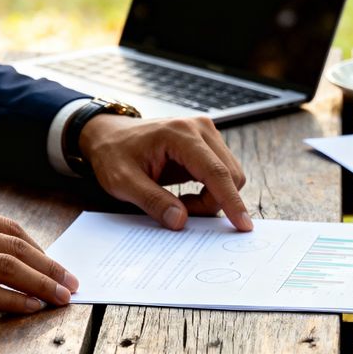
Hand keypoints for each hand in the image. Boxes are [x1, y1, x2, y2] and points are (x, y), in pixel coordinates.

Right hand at [0, 198, 79, 321]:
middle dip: (50, 268)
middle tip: (71, 284)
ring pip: (8, 269)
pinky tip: (31, 308)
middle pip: (16, 248)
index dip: (39, 250)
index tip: (56, 266)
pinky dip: (14, 300)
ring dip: (42, 285)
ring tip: (61, 298)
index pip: (8, 229)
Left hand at [79, 114, 252, 230]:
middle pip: (230, 175)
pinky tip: (188, 195)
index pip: (216, 172)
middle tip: (182, 213)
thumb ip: (152, 201)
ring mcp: (207, 134)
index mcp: (180, 134)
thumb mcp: (122, 182)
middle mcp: (200, 129)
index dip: (231, 201)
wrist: (109, 135)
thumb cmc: (113, 154)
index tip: (243, 225)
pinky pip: (224, 174)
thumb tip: (181, 221)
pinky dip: (212, 192)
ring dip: (213, 198)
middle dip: (214, 203)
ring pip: (231, 176)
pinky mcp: (208, 144)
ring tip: (181, 202)